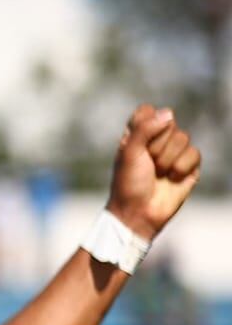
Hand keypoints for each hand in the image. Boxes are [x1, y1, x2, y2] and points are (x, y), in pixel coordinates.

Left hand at [107, 104, 202, 240]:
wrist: (139, 212)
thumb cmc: (128, 183)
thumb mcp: (129, 153)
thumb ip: (145, 129)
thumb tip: (168, 113)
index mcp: (137, 135)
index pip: (147, 111)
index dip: (145, 124)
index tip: (136, 143)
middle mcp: (157, 140)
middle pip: (169, 123)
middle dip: (156, 145)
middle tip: (147, 164)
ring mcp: (174, 152)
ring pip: (184, 137)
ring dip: (168, 159)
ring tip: (158, 174)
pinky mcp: (189, 165)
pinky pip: (195, 153)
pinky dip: (182, 167)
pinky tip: (172, 179)